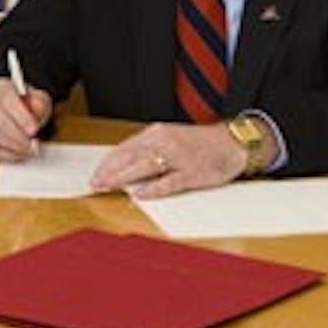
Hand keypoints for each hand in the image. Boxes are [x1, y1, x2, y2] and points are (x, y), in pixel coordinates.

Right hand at [0, 77, 51, 161]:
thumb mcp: (39, 100)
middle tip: (34, 146)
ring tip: (28, 151)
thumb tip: (36, 108)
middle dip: (18, 135)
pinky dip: (6, 153)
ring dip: (12, 146)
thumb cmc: (28, 107)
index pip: (8, 100)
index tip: (34, 130)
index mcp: (4, 88)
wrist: (15, 114)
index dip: (21, 116)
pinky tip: (19, 154)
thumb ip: (40, 103)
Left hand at [89, 122, 246, 198]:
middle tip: (95, 184)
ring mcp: (178, 157)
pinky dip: (153, 188)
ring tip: (108, 187)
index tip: (95, 174)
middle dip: (110, 171)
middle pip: (130, 157)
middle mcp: (164, 142)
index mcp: (156, 133)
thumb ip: (147, 149)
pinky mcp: (192, 173)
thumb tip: (123, 165)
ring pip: (144, 167)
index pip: (124, 148)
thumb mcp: (169, 138)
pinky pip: (169, 182)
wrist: (232, 143)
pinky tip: (140, 194)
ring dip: (123, 178)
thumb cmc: (198, 143)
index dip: (107, 163)